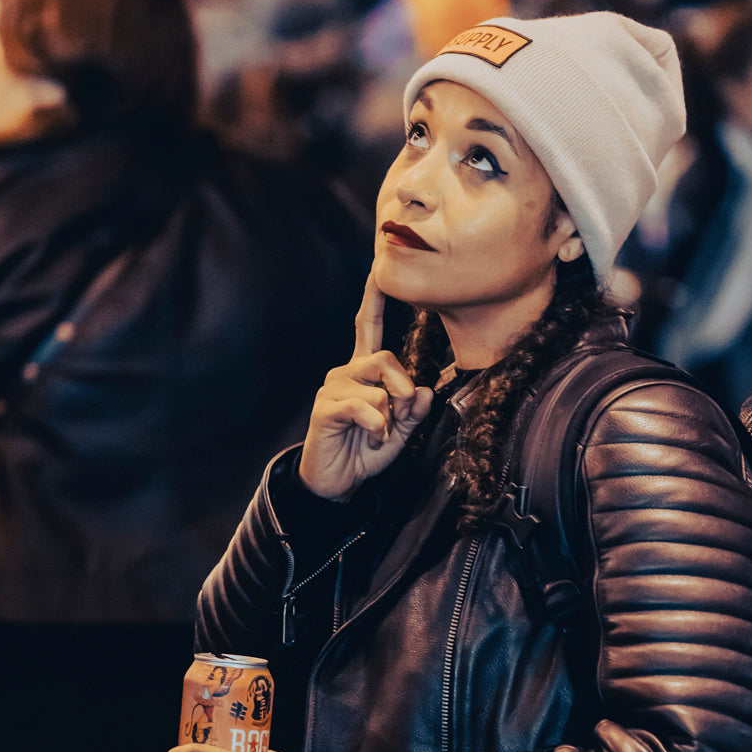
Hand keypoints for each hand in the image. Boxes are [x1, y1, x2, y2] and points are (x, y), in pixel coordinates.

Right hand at [299, 271, 433, 500]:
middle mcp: (347, 372)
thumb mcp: (401, 430)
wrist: (338, 482)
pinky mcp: (325, 408)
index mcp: (364, 371)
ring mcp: (333, 389)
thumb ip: (414, 410)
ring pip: (378, 387)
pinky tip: (370, 437)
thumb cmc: (366, 450)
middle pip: (385, 358)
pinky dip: (377, 427)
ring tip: (378, 434)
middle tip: (400, 415)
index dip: (373, 299)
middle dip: (403, 389)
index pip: (368, 326)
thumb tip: (425, 391)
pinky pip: (363, 407)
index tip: (377, 269)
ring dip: (389, 417)